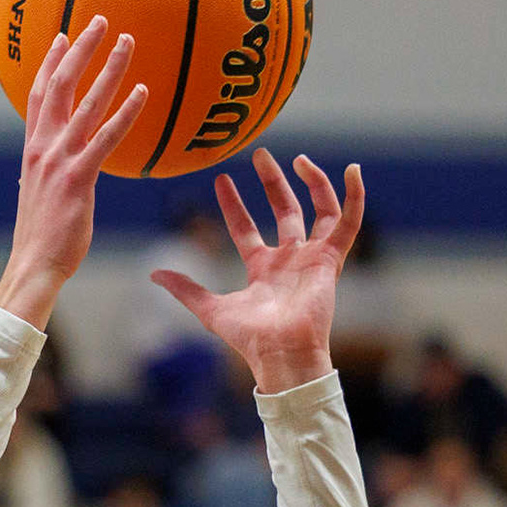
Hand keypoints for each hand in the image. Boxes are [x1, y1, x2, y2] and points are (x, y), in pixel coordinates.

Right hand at [0, 18, 149, 330]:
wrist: (34, 266)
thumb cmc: (42, 238)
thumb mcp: (41, 196)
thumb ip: (51, 172)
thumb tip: (61, 167)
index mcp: (33, 152)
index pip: (39, 97)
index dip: (50, 64)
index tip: (62, 36)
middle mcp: (43, 150)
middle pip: (60, 87)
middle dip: (79, 50)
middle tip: (100, 20)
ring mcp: (60, 162)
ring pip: (86, 104)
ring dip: (108, 69)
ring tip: (127, 42)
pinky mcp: (79, 178)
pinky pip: (107, 137)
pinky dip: (126, 112)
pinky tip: (144, 92)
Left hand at [151, 151, 365, 392]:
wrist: (280, 353)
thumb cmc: (249, 338)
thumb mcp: (210, 309)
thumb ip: (185, 290)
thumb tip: (153, 273)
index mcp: (262, 269)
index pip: (246, 228)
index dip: (234, 205)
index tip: (221, 180)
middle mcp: (289, 259)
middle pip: (284, 211)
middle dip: (272, 182)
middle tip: (259, 154)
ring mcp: (312, 257)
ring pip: (319, 209)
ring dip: (312, 182)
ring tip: (298, 158)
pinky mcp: (332, 259)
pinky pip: (349, 221)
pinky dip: (354, 196)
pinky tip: (351, 170)